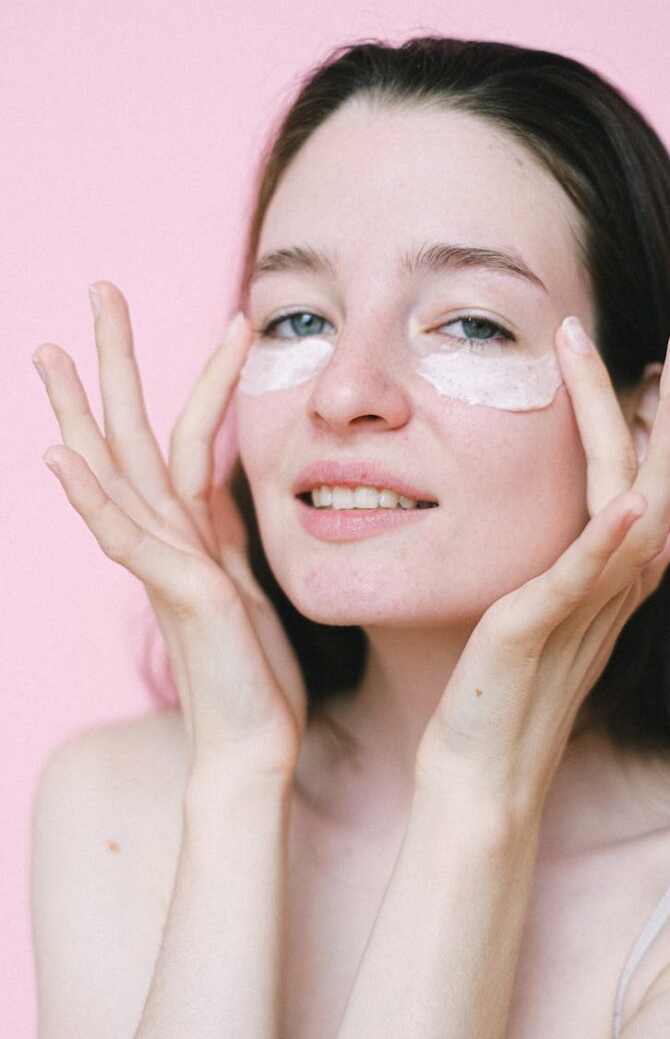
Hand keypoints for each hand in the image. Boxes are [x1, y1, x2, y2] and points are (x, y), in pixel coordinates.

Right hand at [33, 281, 306, 781]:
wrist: (253, 749)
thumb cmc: (253, 675)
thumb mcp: (246, 584)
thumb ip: (223, 534)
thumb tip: (220, 493)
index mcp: (191, 533)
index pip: (185, 439)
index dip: (201, 378)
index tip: (226, 321)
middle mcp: (168, 541)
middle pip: (132, 435)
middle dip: (114, 363)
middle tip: (97, 289)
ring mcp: (166, 566)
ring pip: (119, 474)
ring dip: (82, 411)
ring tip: (48, 349)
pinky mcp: (180, 597)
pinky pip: (128, 539)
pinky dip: (93, 499)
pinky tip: (61, 457)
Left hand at [415, 314, 669, 819]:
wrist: (483, 765)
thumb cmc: (514, 684)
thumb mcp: (571, 610)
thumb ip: (624, 561)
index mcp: (615, 567)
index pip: (657, 475)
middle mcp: (615, 580)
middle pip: (665, 479)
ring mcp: (585, 605)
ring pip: (640, 515)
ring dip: (662, 450)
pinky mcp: (540, 628)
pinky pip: (582, 578)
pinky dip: (605, 540)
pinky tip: (626, 502)